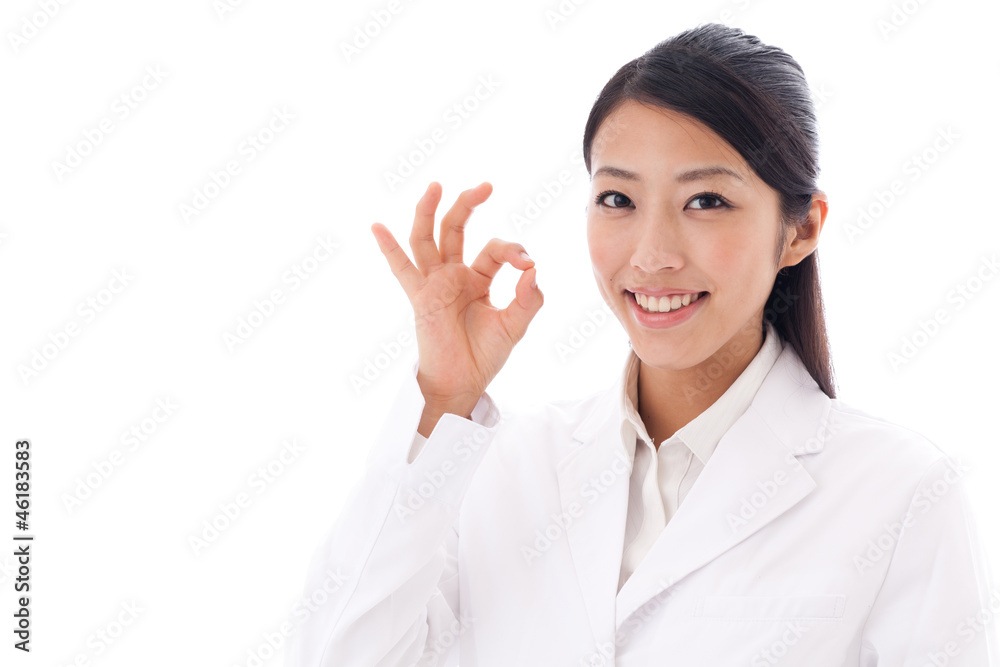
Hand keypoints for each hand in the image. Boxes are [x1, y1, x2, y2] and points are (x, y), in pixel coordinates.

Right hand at [371, 181, 542, 424]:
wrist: (462, 384)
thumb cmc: (484, 356)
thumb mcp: (515, 324)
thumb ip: (528, 298)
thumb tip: (532, 268)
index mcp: (477, 279)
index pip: (494, 249)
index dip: (513, 251)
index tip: (526, 264)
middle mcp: (453, 276)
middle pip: (455, 230)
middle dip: (467, 205)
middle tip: (485, 185)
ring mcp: (434, 285)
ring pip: (427, 240)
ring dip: (429, 212)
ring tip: (435, 186)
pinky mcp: (421, 298)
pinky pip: (402, 271)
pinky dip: (389, 249)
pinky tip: (377, 227)